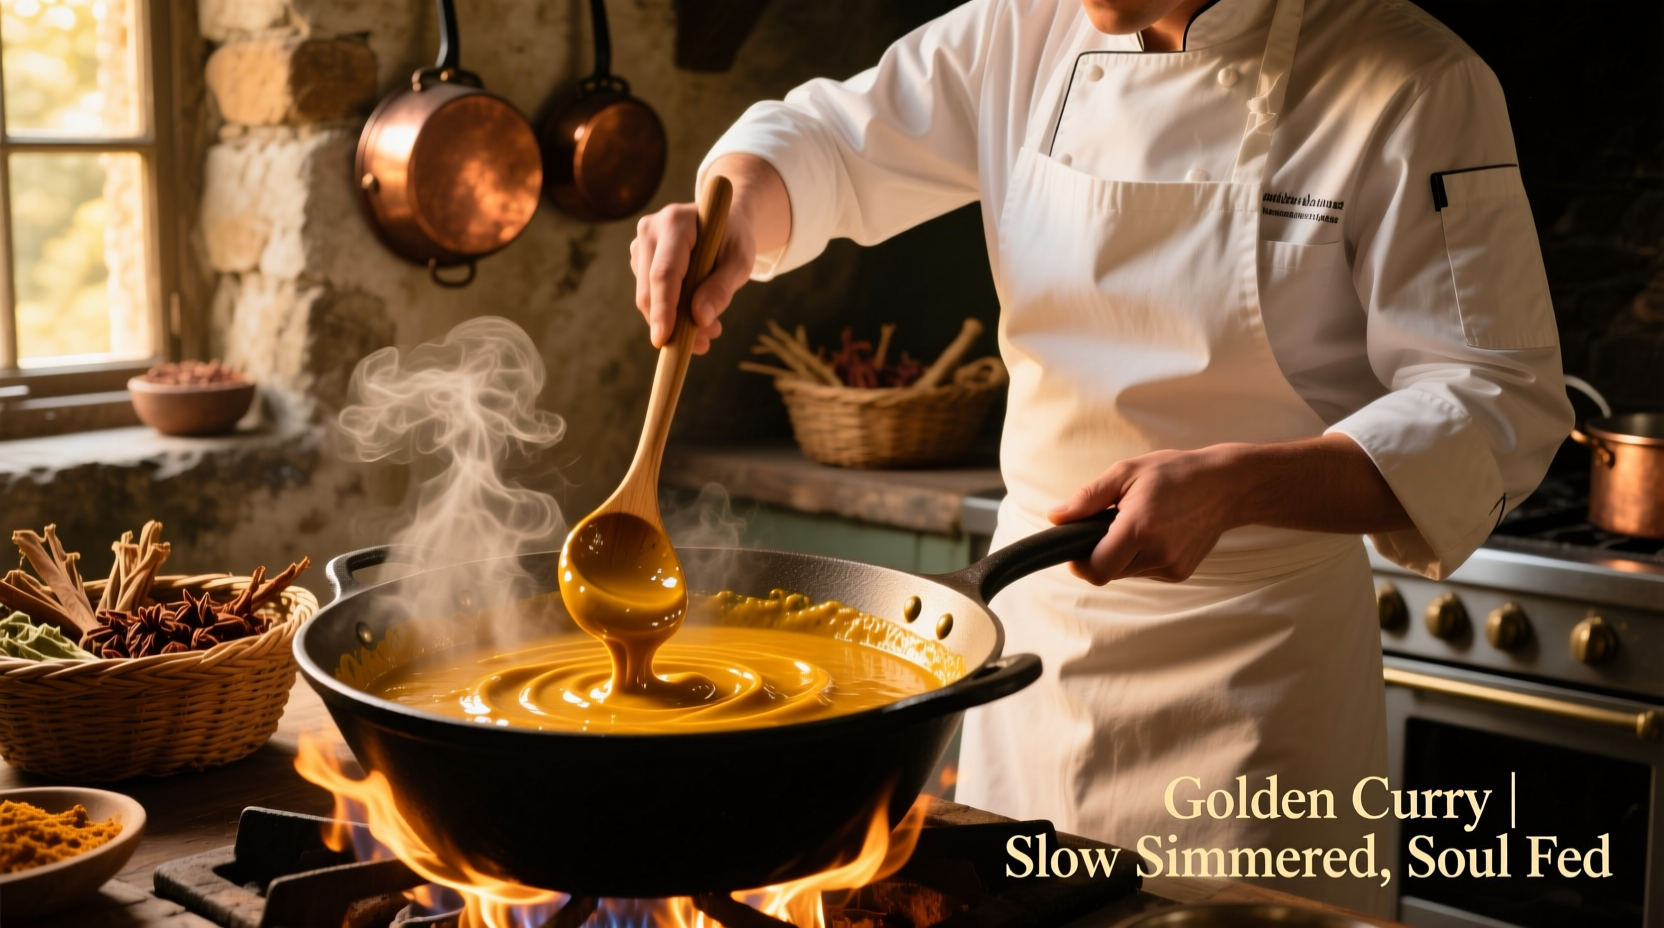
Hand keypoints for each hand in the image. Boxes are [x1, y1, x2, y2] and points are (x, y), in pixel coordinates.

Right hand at [629, 153, 789, 353]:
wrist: (723, 222)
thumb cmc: (734, 239)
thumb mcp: (740, 261)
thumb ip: (722, 287)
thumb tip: (700, 318)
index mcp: (676, 222)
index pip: (664, 273)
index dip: (663, 308)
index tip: (663, 339)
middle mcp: (650, 230)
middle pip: (650, 289)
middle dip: (672, 323)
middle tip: (704, 344)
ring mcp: (640, 245)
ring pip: (648, 296)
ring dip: (675, 321)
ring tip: (711, 328)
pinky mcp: (639, 260)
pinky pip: (650, 295)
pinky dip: (670, 312)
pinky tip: (696, 312)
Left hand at [1047, 447, 1247, 583]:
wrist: (1225, 485)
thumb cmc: (1174, 473)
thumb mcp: (1126, 473)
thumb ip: (1087, 498)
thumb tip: (1056, 518)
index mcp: (1140, 528)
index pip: (1096, 570)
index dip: (1080, 563)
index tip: (1077, 546)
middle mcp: (1158, 553)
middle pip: (1109, 573)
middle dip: (1101, 554)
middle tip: (1111, 524)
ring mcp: (1172, 567)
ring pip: (1126, 574)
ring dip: (1122, 555)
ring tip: (1138, 523)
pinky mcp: (1181, 572)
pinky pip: (1146, 572)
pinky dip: (1141, 557)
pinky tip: (1156, 532)